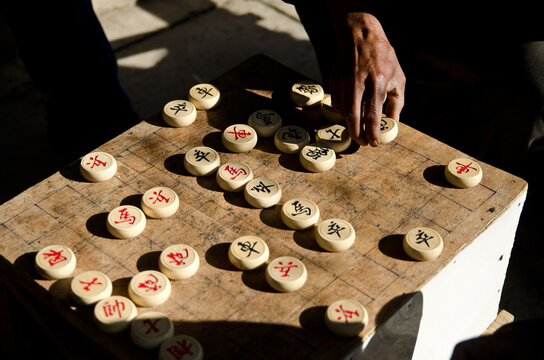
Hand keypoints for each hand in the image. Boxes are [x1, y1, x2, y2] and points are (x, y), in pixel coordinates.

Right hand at [328, 7, 404, 145]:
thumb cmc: (384, 59)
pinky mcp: (334, 80)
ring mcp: (344, 81)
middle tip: (362, 143)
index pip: (373, 114)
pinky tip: (352, 109)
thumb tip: (392, 123)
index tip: (374, 143)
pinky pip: (337, 103)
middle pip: (353, 116)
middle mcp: (358, 82)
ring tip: (358, 124)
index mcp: (378, 82)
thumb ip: (396, 103)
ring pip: (343, 111)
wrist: (361, 38)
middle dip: (357, 134)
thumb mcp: (398, 78)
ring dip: (351, 122)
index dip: (372, 132)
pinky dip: (344, 111)